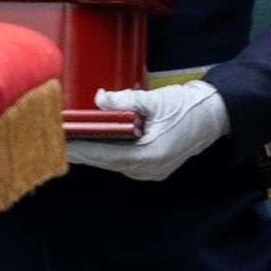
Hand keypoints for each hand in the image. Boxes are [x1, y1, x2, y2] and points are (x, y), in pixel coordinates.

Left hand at [68, 82, 229, 179]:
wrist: (216, 115)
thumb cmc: (189, 106)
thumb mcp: (155, 99)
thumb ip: (125, 101)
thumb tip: (99, 99)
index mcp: (151, 154)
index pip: (104, 154)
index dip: (79, 148)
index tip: (58, 141)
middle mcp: (150, 169)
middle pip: (105, 162)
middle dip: (81, 151)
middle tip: (54, 141)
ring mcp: (153, 172)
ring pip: (113, 164)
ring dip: (93, 153)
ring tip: (69, 143)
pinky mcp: (154, 168)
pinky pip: (123, 163)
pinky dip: (107, 154)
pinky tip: (93, 144)